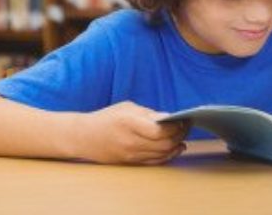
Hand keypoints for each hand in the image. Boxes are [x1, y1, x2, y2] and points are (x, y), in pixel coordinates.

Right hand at [73, 101, 188, 164]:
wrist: (85, 137)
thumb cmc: (106, 118)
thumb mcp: (126, 108)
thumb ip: (148, 114)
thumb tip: (169, 118)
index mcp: (129, 123)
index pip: (160, 130)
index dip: (175, 126)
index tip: (182, 120)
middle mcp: (131, 141)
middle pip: (164, 144)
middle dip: (180, 136)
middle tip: (186, 127)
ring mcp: (131, 154)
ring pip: (162, 154)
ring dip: (176, 145)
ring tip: (182, 136)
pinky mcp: (132, 162)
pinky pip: (155, 161)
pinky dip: (168, 155)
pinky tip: (175, 148)